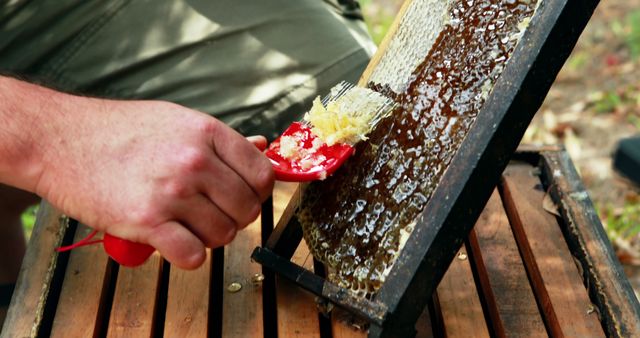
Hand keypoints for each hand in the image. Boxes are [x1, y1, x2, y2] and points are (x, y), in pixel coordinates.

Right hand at [35, 98, 274, 268]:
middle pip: (247, 209)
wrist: (59, 139)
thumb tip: (263, 146)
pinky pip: (193, 255)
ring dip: (209, 236)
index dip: (257, 192)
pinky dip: (187, 254)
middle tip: (208, 212)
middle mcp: (194, 161)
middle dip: (233, 217)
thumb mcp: (176, 121)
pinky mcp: (147, 222)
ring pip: (223, 235)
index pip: (262, 175)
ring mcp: (172, 192)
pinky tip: (173, 240)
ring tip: (186, 223)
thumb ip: (222, 140)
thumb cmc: (119, 131)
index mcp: (206, 133)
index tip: (242, 195)